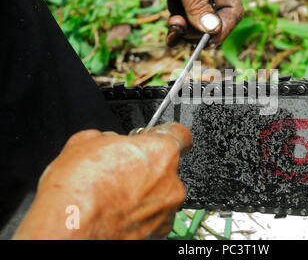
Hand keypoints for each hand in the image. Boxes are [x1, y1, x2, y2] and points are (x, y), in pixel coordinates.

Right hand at [13, 123, 191, 239]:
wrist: (70, 229)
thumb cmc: (79, 189)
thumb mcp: (87, 141)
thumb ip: (110, 137)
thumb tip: (110, 141)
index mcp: (162, 152)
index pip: (180, 133)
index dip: (164, 133)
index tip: (154, 136)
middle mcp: (172, 182)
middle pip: (167, 166)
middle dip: (147, 165)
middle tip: (120, 170)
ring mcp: (166, 210)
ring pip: (160, 192)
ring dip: (143, 191)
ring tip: (113, 195)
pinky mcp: (158, 232)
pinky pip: (154, 215)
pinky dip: (140, 213)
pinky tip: (116, 211)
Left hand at [106, 0, 243, 46]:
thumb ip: (197, 3)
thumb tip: (211, 30)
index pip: (233, 11)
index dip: (223, 28)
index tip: (208, 42)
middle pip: (214, 20)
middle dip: (198, 30)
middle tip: (180, 30)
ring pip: (196, 22)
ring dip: (186, 31)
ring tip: (171, 29)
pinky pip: (182, 17)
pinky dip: (177, 28)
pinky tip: (169, 37)